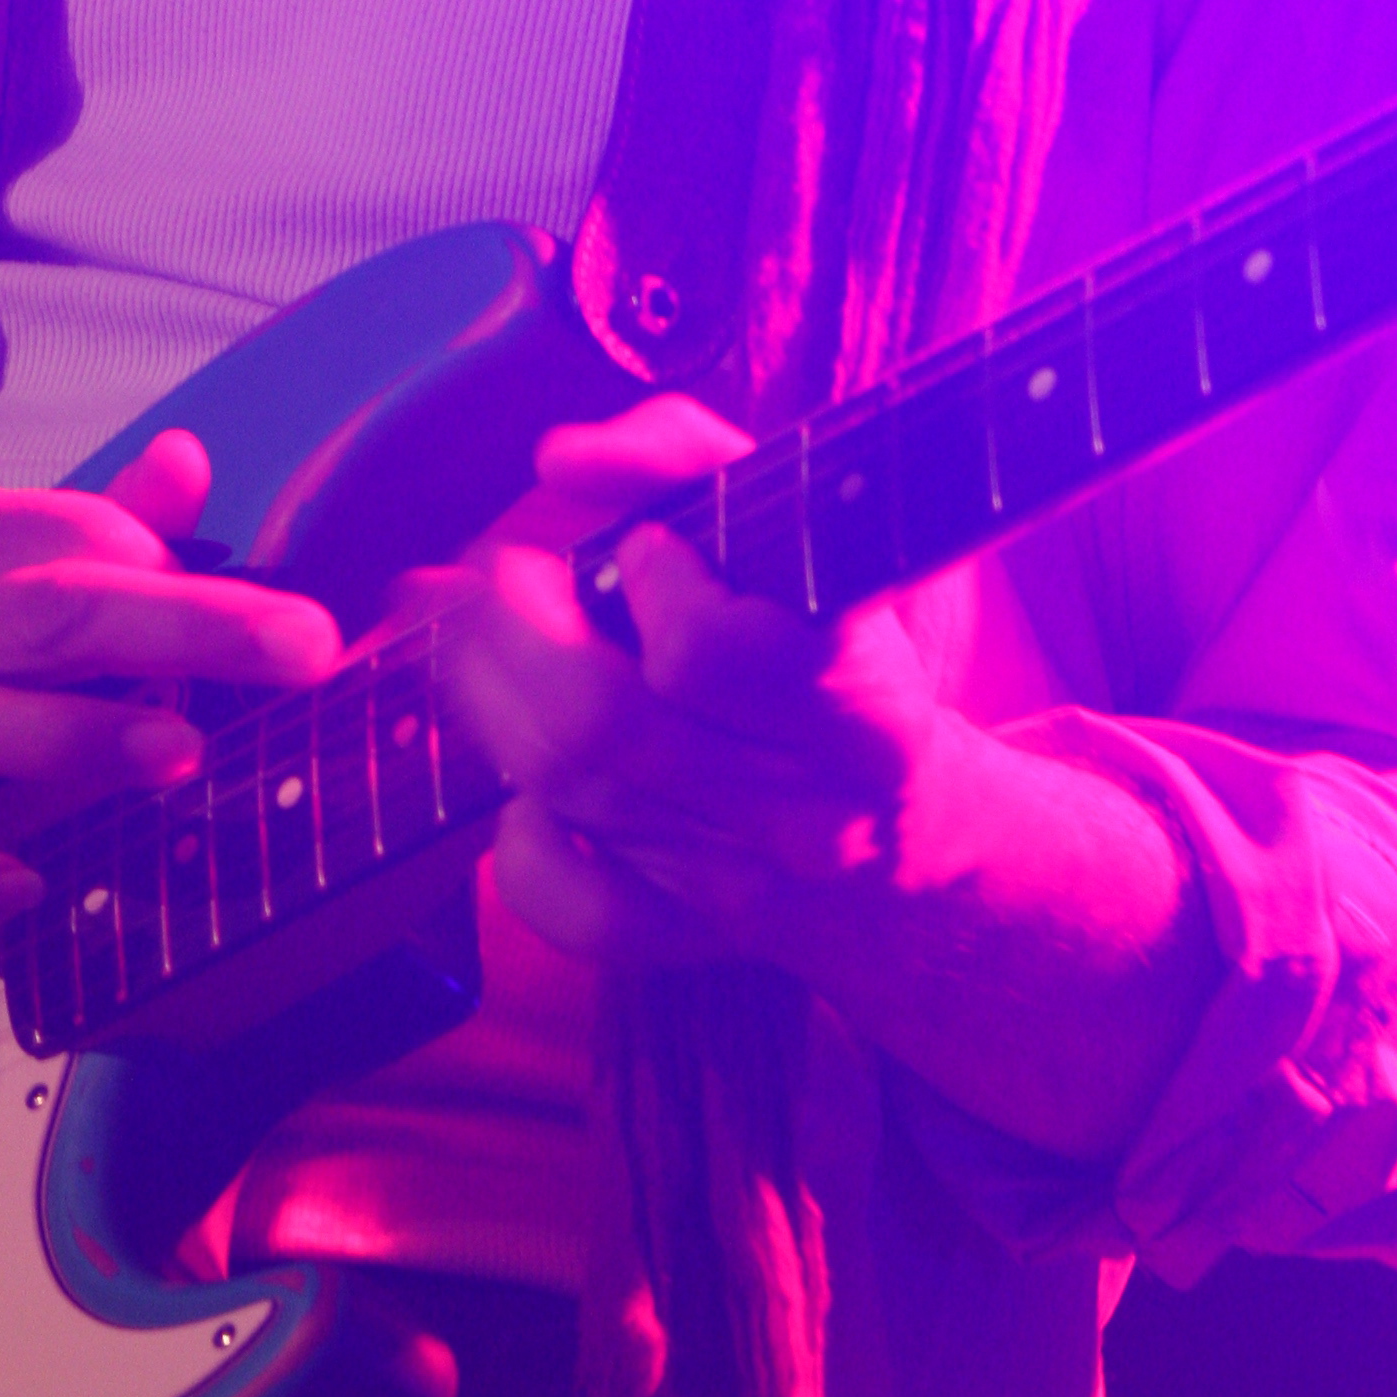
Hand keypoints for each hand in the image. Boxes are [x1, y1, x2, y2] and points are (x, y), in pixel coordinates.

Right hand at [0, 431, 339, 946]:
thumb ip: (82, 513)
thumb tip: (189, 462)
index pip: (64, 536)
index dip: (155, 557)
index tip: (253, 598)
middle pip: (51, 619)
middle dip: (182, 629)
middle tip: (304, 644)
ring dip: (76, 744)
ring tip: (180, 750)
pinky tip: (23, 883)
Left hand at [449, 394, 958, 967]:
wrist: (918, 850)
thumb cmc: (844, 652)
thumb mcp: (806, 531)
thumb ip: (685, 457)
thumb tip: (560, 458)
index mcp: (854, 708)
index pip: (712, 654)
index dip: (654, 584)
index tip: (643, 548)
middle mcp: (799, 810)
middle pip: (605, 727)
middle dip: (517, 630)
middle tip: (502, 570)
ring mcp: (738, 885)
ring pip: (571, 795)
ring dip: (491, 697)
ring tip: (478, 634)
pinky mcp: (686, 940)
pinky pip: (571, 909)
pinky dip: (523, 841)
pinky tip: (525, 784)